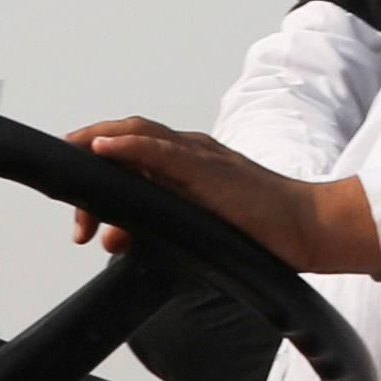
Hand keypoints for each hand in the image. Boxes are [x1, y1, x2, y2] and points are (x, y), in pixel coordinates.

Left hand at [74, 117, 380, 280]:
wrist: (309, 229)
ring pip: (136, 139)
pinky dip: (126, 146)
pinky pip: (160, 150)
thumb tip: (122, 242)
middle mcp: (190, 153)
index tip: (81, 221)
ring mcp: (200, 156)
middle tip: (77, 227)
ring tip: (71, 168)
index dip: (98, 179)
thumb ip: (166, 232)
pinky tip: (101, 149)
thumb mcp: (202, 233)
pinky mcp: (209, 168)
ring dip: (96, 152)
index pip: (131, 159)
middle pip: (124, 147)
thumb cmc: (264, 234)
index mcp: (188, 166)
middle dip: (89, 175)